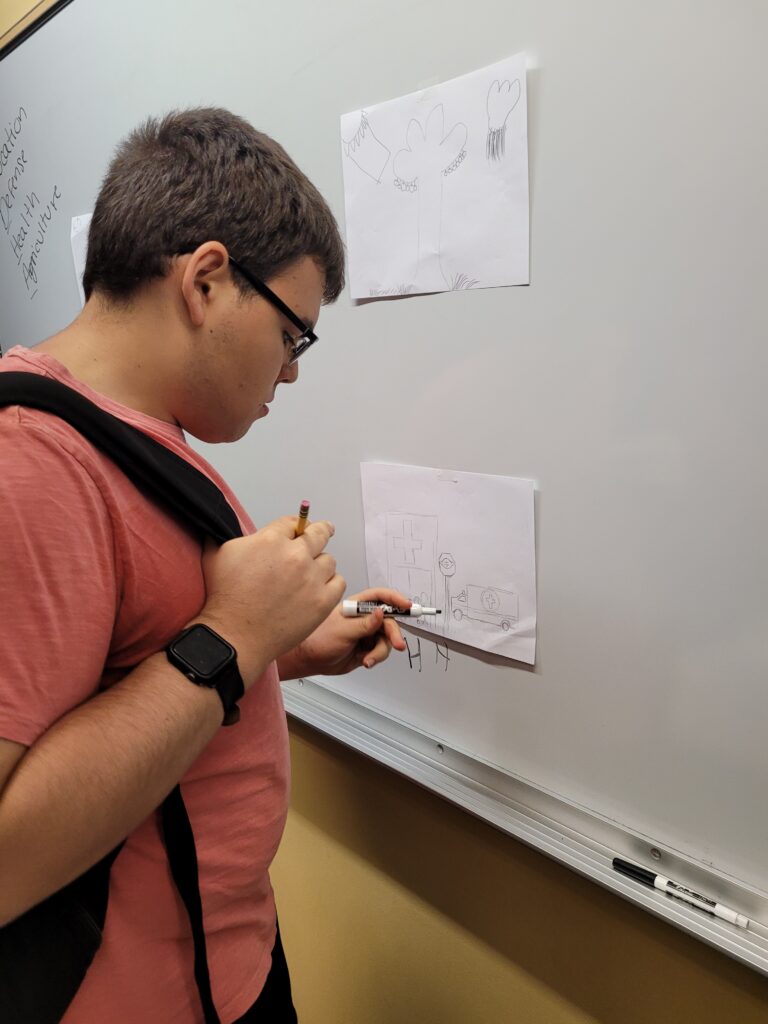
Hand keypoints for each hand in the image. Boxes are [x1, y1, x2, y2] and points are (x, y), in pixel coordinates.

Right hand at [198, 516, 345, 684]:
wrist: (235, 635)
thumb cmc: (225, 599)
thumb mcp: (217, 554)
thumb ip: (234, 535)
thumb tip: (229, 521)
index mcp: (271, 540)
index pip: (293, 523)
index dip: (296, 526)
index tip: (300, 530)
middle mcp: (295, 556)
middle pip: (319, 533)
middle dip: (319, 532)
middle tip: (323, 532)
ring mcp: (311, 579)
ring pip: (328, 560)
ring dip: (320, 565)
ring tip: (308, 575)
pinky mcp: (322, 601)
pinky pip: (339, 582)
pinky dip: (330, 584)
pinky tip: (319, 589)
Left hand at [281, 588, 410, 677]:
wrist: (311, 659)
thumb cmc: (318, 639)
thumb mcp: (343, 630)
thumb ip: (365, 623)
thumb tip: (381, 612)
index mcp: (357, 606)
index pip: (381, 597)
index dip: (396, 599)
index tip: (407, 606)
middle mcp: (364, 618)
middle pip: (389, 621)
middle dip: (394, 634)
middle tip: (398, 644)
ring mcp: (366, 633)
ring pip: (387, 639)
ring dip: (381, 651)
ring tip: (369, 659)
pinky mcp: (367, 647)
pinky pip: (381, 651)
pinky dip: (376, 657)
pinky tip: (366, 661)